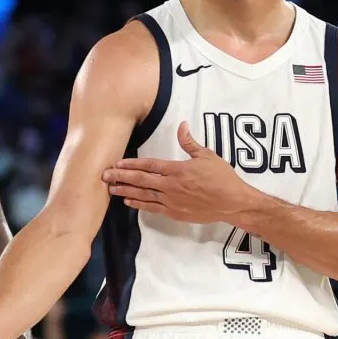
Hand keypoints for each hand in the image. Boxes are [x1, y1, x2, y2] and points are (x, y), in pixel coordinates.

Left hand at [102, 121, 260, 223]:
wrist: (233, 203)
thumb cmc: (222, 177)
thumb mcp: (207, 155)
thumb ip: (189, 142)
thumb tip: (181, 125)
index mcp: (177, 169)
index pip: (149, 165)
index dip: (131, 164)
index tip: (117, 162)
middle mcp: (170, 186)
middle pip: (140, 180)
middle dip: (120, 177)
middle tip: (104, 175)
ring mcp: (171, 201)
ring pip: (143, 195)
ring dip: (125, 190)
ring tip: (110, 188)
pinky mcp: (175, 213)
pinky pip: (152, 208)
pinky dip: (138, 204)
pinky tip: (127, 201)